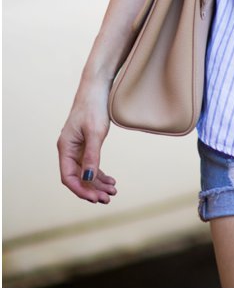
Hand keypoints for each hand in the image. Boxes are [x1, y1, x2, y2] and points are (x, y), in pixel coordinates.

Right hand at [58, 82, 117, 203]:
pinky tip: (110, 180)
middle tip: (109, 198)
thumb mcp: (95, 132)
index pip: (69, 177)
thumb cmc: (94, 107)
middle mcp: (69, 150)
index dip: (81, 190)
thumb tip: (88, 177)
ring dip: (97, 183)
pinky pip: (90, 164)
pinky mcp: (86, 144)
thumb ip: (92, 155)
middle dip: (92, 189)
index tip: (96, 199)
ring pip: (85, 172)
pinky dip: (100, 173)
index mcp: (65, 148)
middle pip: (77, 177)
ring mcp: (77, 148)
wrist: (97, 88)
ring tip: (113, 191)